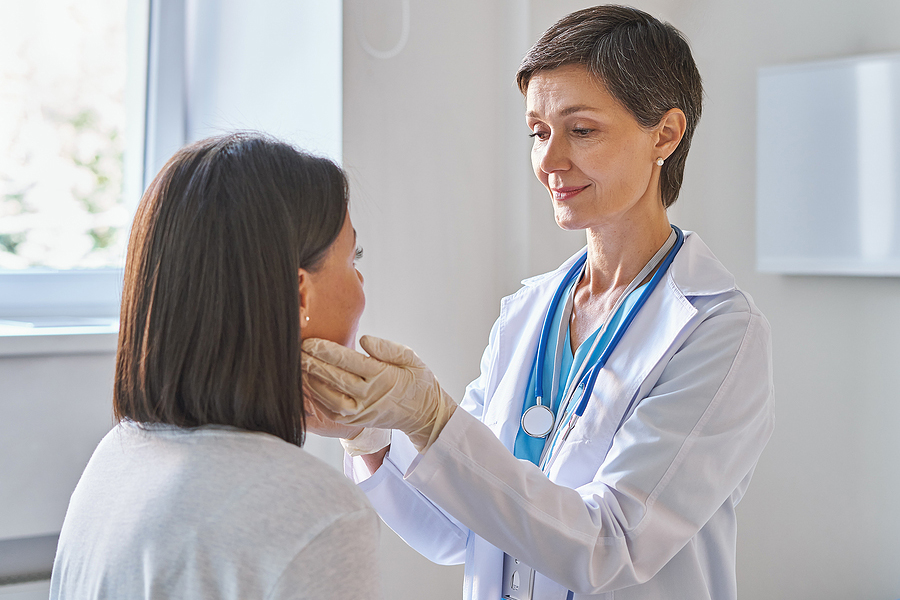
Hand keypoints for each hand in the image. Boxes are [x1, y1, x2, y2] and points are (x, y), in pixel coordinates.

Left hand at [301, 335, 456, 452]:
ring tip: (297, 367)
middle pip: (334, 378)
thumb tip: (364, 339)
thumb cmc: (417, 381)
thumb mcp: (411, 358)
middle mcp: (369, 395)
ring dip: (310, 381)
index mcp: (383, 376)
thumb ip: (388, 348)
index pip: (348, 361)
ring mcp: (361, 411)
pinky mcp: (356, 421)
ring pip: (329, 397)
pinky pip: (331, 410)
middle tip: (296, 351)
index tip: (310, 341)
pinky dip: (316, 398)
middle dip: (312, 363)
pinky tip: (307, 385)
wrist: (425, 414)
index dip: (326, 351)